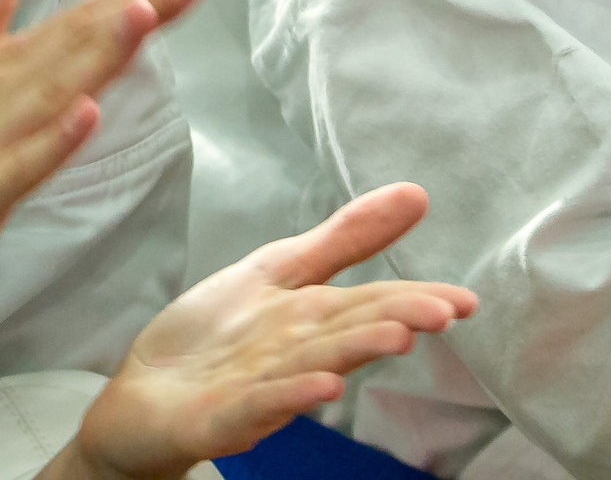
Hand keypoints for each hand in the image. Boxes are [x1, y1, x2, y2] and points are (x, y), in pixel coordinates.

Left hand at [67, 184, 475, 479]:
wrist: (143, 393)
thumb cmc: (216, 336)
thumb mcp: (278, 270)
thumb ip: (343, 238)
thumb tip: (414, 194)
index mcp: (310, 317)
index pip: (370, 302)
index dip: (417, 297)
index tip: (467, 300)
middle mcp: (295, 354)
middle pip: (349, 330)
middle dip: (396, 319)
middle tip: (445, 312)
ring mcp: (262, 387)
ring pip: (314, 363)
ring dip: (353, 350)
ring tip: (396, 335)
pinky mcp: (222, 416)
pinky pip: (259, 405)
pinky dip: (290, 395)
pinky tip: (322, 387)